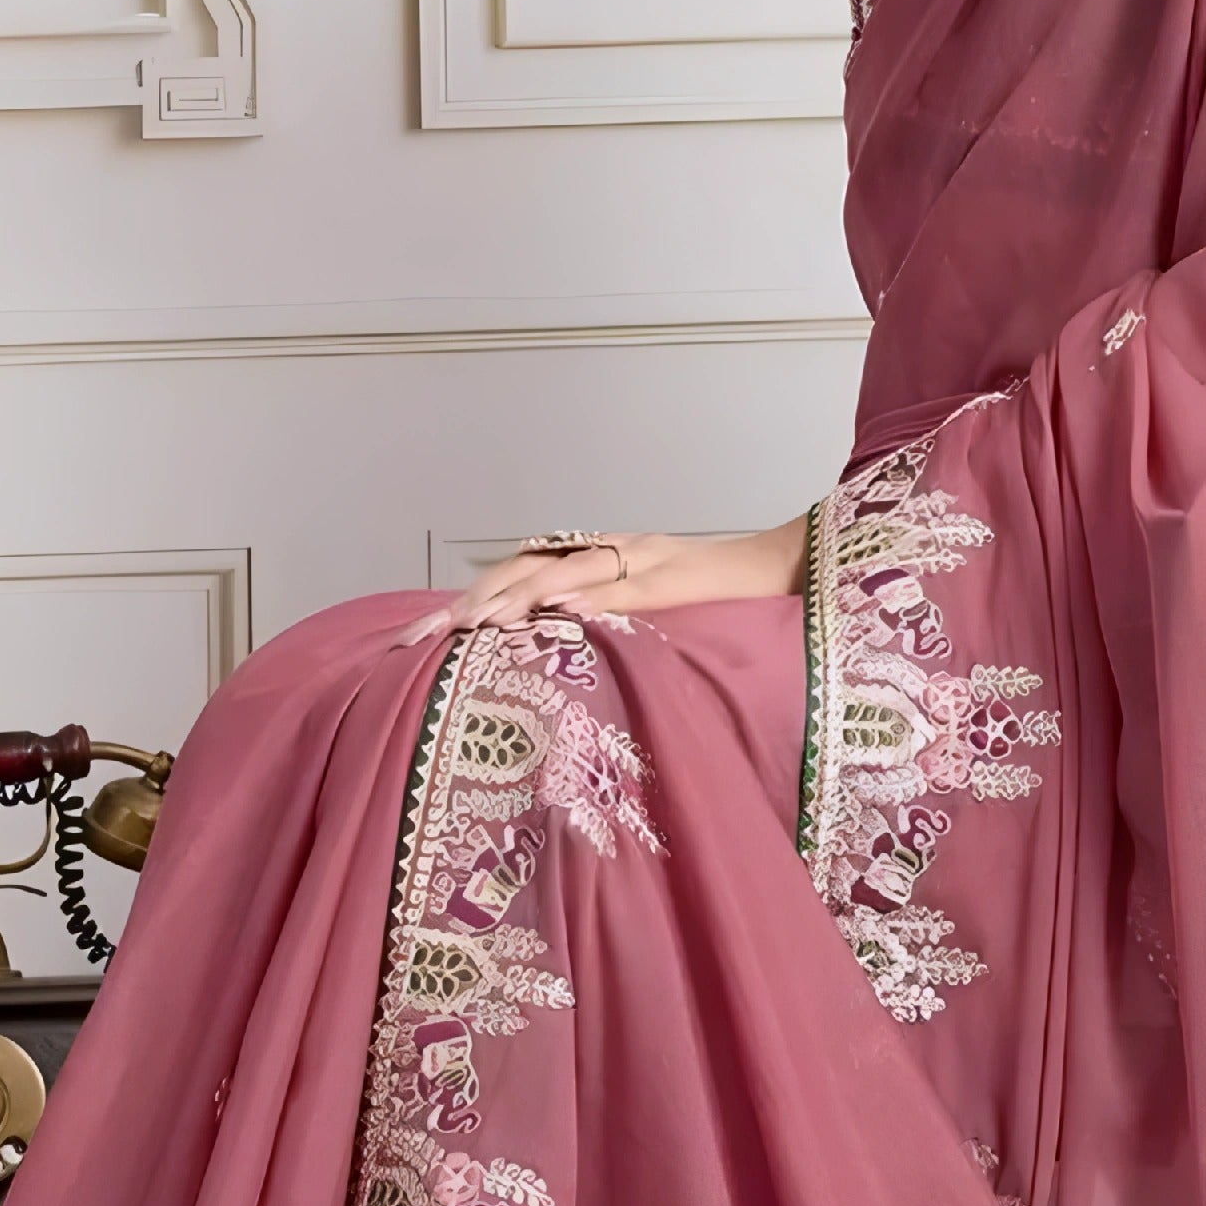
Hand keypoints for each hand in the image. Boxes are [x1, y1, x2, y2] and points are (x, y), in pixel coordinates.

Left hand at [396, 518, 808, 646]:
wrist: (785, 569)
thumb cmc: (717, 602)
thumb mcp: (648, 616)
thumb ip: (601, 625)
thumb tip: (550, 655)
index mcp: (597, 561)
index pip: (519, 573)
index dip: (471, 599)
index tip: (421, 634)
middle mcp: (609, 550)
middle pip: (524, 566)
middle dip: (471, 601)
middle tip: (420, 637)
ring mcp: (640, 558)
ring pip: (564, 570)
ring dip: (514, 596)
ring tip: (471, 623)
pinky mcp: (671, 575)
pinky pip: (623, 583)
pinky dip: (586, 592)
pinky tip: (552, 607)